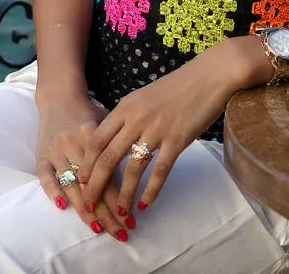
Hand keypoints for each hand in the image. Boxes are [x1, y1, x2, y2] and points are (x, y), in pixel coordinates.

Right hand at [35, 93, 133, 241]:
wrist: (60, 95)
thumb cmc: (88, 112)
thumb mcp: (106, 124)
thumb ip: (115, 149)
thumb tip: (130, 183)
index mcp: (93, 134)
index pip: (108, 175)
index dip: (120, 199)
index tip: (131, 220)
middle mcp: (73, 143)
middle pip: (91, 185)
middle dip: (106, 212)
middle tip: (120, 233)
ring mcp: (56, 150)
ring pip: (71, 184)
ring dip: (85, 210)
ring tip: (98, 228)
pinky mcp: (41, 154)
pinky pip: (45, 176)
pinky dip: (52, 191)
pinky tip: (62, 207)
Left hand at [77, 39, 248, 214]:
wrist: (208, 76)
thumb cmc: (177, 86)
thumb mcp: (144, 96)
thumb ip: (129, 116)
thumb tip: (116, 139)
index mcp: (125, 106)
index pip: (97, 139)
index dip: (87, 162)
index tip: (81, 181)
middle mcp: (136, 118)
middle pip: (108, 157)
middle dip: (97, 184)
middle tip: (91, 204)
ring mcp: (157, 130)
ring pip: (133, 169)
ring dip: (123, 194)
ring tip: (119, 213)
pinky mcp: (177, 140)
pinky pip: (159, 170)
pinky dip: (151, 190)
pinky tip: (145, 204)